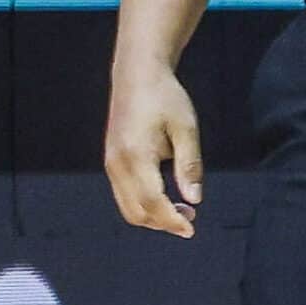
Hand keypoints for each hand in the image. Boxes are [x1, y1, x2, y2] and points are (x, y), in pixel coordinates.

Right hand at [104, 62, 202, 237]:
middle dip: (164, 222)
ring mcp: (110, 164)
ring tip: (180, 208)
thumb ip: (189, 165)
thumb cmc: (165, 97)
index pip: (152, 201)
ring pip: (128, 208)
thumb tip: (195, 200)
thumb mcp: (186, 127)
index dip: (172, 220)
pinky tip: (164, 196)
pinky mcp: (111, 162)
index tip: (192, 229)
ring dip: (154, 217)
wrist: (137, 75)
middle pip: (137, 212)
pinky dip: (144, 205)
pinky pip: (124, 196)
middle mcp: (117, 163)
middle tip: (191, 217)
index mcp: (136, 154)